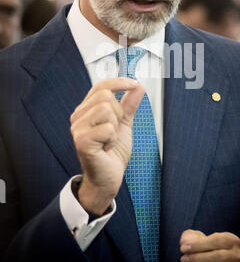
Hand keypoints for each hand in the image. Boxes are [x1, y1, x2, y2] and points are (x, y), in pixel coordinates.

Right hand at [70, 78, 144, 214]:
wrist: (107, 178)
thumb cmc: (112, 153)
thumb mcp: (124, 124)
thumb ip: (129, 105)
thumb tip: (138, 87)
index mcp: (87, 110)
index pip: (101, 86)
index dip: (119, 82)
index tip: (134, 84)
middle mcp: (79, 117)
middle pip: (105, 96)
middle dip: (118, 113)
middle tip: (114, 130)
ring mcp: (78, 128)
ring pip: (106, 109)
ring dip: (114, 127)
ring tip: (109, 140)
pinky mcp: (82, 140)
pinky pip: (107, 128)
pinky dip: (112, 139)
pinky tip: (106, 148)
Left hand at [180, 230, 239, 261]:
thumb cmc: (206, 251)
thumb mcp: (199, 240)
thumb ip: (190, 237)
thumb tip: (185, 242)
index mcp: (231, 241)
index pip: (218, 240)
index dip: (199, 244)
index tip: (183, 248)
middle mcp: (238, 257)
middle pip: (220, 257)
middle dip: (198, 258)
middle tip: (183, 259)